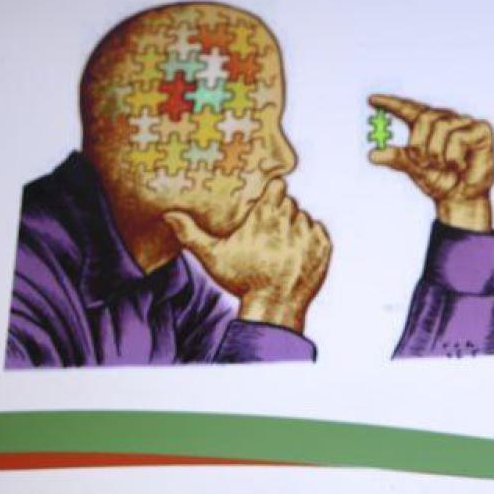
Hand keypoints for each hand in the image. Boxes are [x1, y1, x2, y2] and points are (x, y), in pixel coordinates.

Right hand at [164, 177, 330, 333]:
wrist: (274, 307)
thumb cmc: (242, 280)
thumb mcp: (213, 256)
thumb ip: (191, 234)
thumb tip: (169, 215)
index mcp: (267, 216)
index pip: (278, 186)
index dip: (272, 192)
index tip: (264, 203)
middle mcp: (292, 220)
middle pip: (290, 203)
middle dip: (281, 212)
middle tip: (268, 231)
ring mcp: (310, 234)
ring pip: (304, 217)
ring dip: (295, 226)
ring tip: (281, 246)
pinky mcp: (324, 247)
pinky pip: (320, 231)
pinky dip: (310, 239)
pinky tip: (296, 253)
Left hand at [368, 94, 493, 232]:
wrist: (461, 198)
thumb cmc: (439, 181)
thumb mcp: (414, 169)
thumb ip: (397, 158)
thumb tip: (372, 154)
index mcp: (427, 125)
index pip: (408, 108)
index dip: (391, 103)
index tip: (372, 100)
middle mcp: (445, 119)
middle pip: (424, 118)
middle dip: (419, 145)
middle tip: (424, 163)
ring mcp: (464, 122)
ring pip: (441, 127)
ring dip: (437, 154)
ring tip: (444, 166)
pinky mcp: (480, 129)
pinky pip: (458, 137)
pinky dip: (453, 157)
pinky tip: (459, 165)